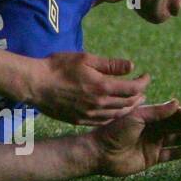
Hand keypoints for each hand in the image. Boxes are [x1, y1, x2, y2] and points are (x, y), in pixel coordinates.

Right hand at [25, 52, 149, 125]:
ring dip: (129, 108)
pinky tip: (115, 111)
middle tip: (142, 90)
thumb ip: (110, 64)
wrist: (35, 84)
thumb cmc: (57, 67)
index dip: (144, 82)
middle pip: (128, 104)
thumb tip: (131, 67)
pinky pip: (103, 121)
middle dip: (139, 96)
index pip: (133, 88)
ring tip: (133, 101)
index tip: (146, 76)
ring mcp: (89, 115)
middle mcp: (99, 104)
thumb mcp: (85, 58)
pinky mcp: (79, 120)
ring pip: (118, 115)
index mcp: (102, 87)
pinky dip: (114, 116)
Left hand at [90, 100, 180, 176]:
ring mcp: (153, 143)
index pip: (170, 114)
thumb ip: (156, 112)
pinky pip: (172, 154)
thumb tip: (177, 103)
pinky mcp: (152, 157)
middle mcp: (152, 129)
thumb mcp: (136, 118)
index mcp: (147, 116)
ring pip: (178, 139)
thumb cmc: (114, 131)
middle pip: (177, 126)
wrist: (100, 152)